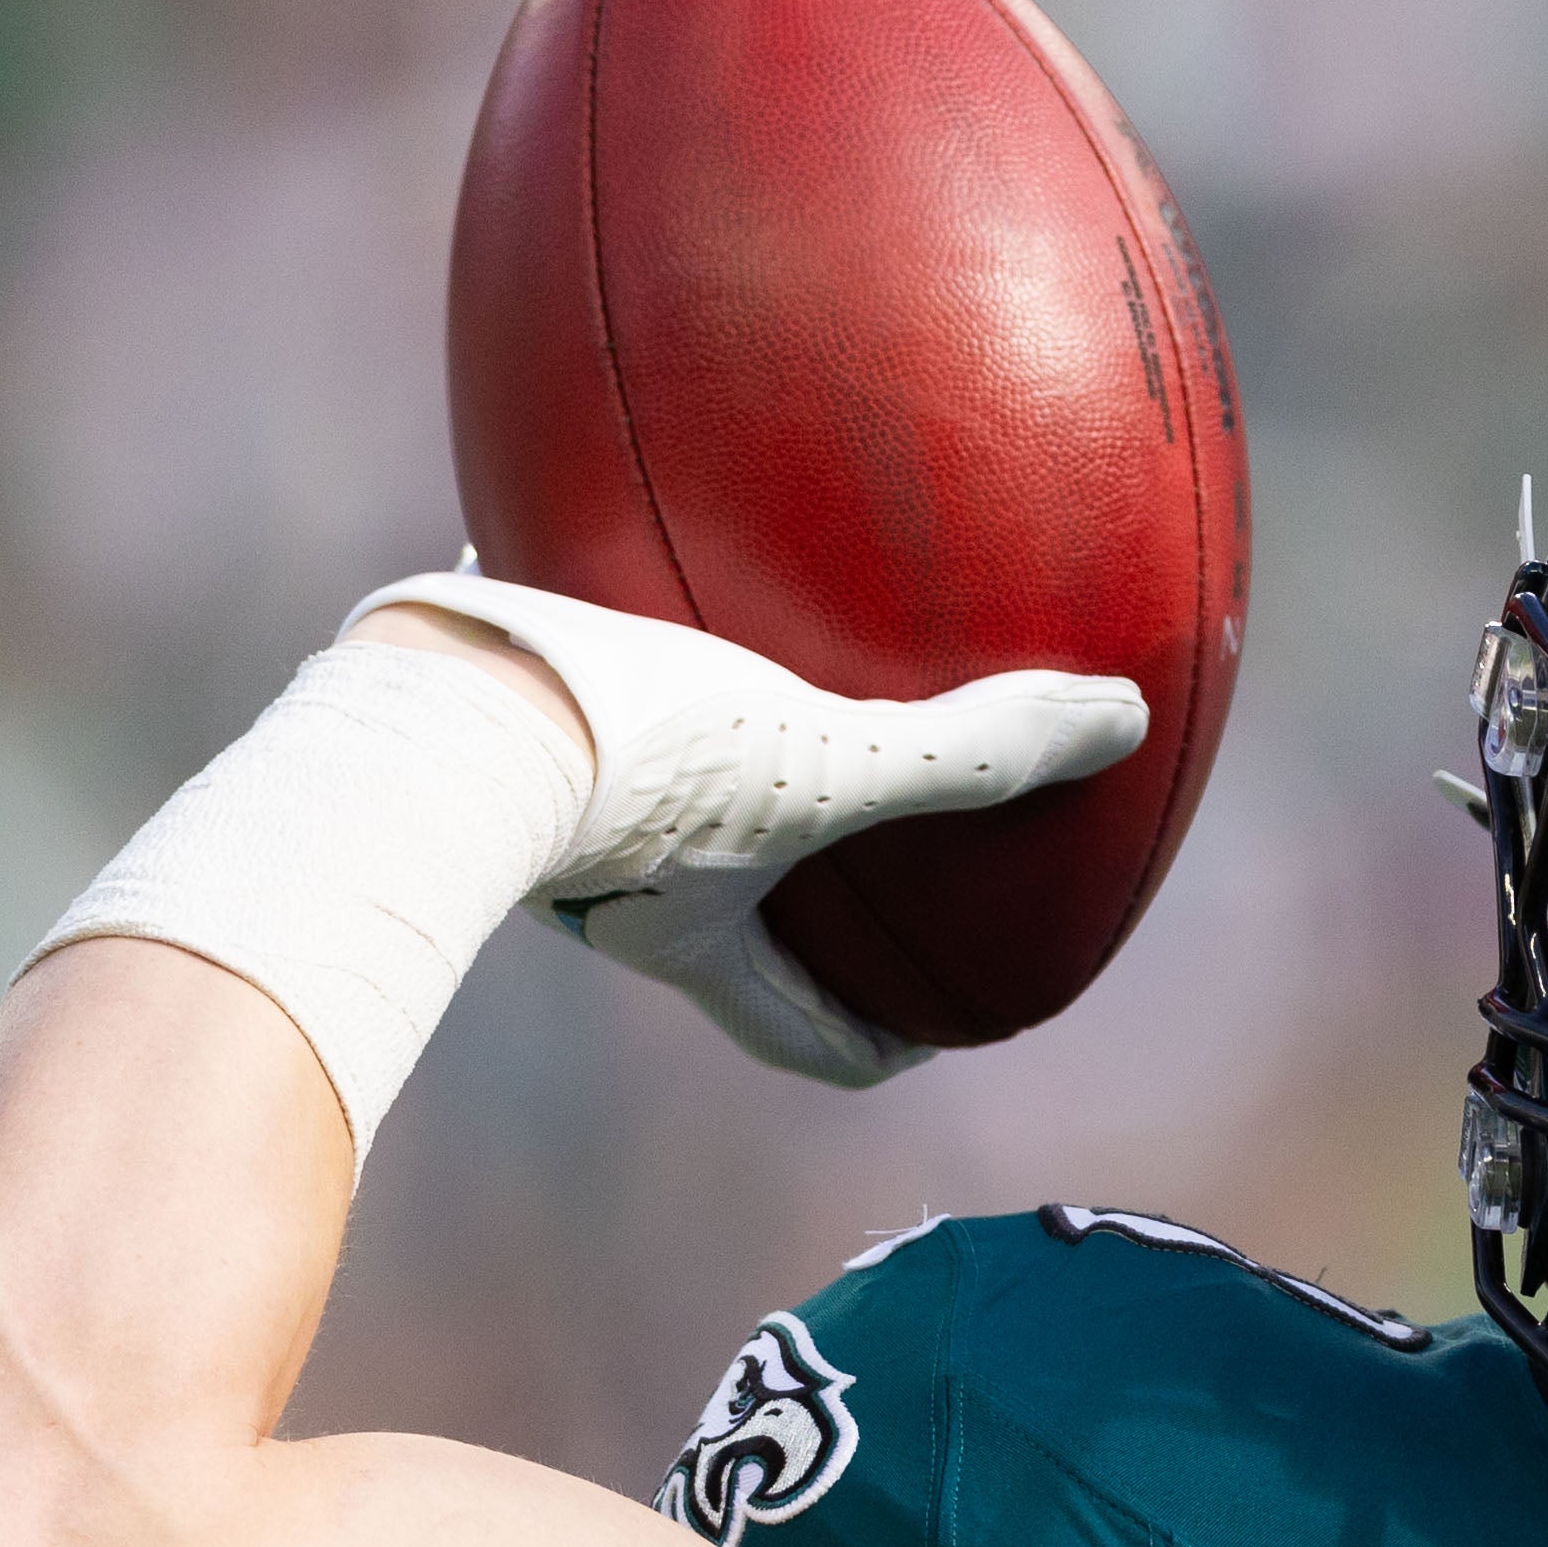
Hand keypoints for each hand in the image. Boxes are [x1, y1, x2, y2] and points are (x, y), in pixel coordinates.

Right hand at [346, 571, 1144, 1085]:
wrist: (426, 699)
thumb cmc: (629, 756)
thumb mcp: (826, 760)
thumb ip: (973, 752)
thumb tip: (1122, 723)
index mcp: (693, 937)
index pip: (808, 1034)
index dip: (881, 1044)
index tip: (938, 1027)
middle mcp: (608, 889)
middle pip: (725, 921)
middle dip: (796, 902)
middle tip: (868, 853)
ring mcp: (531, 801)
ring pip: (641, 788)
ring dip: (702, 748)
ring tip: (758, 669)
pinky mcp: (476, 701)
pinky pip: (562, 662)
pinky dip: (604, 613)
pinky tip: (632, 502)